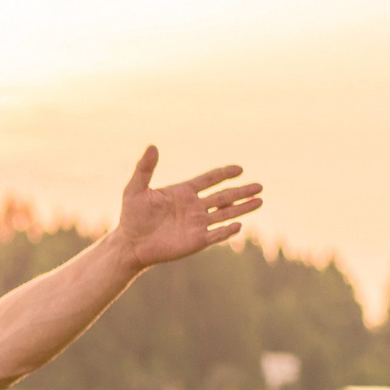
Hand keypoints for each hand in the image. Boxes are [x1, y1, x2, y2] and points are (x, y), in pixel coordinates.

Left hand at [112, 148, 262, 267]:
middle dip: (242, 191)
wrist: (129, 244)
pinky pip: (216, 234)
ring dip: (242, 208)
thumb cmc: (132, 216)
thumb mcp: (135, 189)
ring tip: (259, 201)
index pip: (210, 180)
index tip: (239, 169)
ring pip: (225, 214)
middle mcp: (195, 207)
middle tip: (260, 186)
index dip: (224, 174)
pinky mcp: (196, 241)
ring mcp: (197, 224)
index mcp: (184, 192)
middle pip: (224, 196)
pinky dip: (227, 230)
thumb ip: (145, 169)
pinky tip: (238, 225)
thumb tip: (152, 146)